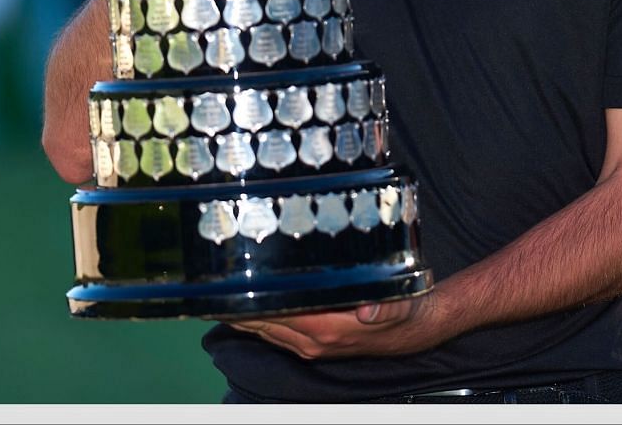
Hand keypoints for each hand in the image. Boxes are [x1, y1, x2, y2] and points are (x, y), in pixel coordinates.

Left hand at [228, 293, 445, 359]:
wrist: (416, 329)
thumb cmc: (402, 310)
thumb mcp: (397, 302)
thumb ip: (382, 305)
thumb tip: (367, 310)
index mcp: (323, 328)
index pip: (269, 315)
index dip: (241, 302)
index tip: (217, 286)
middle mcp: (310, 340)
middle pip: (256, 322)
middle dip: (229, 304)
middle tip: (205, 279)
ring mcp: (307, 343)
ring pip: (261, 327)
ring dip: (239, 311)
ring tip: (215, 286)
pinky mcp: (310, 341)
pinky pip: (273, 330)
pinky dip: (255, 316)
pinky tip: (243, 299)